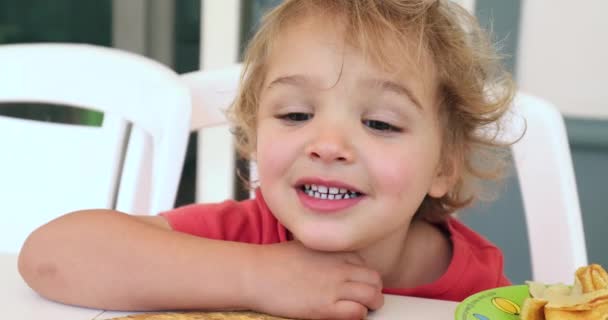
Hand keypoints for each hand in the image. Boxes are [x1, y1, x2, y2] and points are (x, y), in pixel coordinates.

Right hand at [243, 241, 383, 319]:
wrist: (256, 273)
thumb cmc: (274, 261)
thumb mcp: (306, 246)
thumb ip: (326, 254)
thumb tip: (335, 265)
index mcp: (335, 250)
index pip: (365, 264)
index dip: (361, 276)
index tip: (354, 283)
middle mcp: (339, 266)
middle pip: (375, 279)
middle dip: (373, 290)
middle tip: (363, 298)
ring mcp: (334, 286)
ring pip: (373, 296)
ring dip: (370, 304)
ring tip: (359, 308)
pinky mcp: (325, 307)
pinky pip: (358, 313)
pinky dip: (357, 315)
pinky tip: (345, 314)